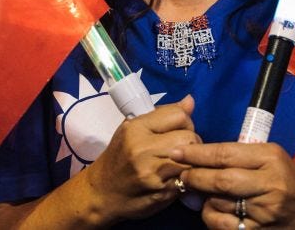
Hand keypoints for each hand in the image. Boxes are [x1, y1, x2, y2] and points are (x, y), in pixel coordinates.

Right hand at [78, 96, 199, 223]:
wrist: (102, 192)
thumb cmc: (118, 157)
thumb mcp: (131, 129)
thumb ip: (161, 115)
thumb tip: (190, 101)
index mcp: (136, 128)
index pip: (178, 115)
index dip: (185, 121)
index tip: (180, 129)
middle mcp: (143, 149)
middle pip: (189, 138)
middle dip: (192, 142)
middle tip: (183, 148)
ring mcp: (153, 173)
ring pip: (192, 159)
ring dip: (192, 160)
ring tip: (182, 162)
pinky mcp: (161, 192)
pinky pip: (188, 180)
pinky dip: (188, 177)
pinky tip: (178, 177)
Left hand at [174, 142, 294, 228]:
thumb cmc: (286, 175)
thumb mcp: (269, 155)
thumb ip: (238, 154)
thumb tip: (198, 156)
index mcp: (270, 158)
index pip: (226, 154)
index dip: (197, 153)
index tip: (177, 151)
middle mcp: (269, 185)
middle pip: (220, 181)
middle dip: (195, 177)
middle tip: (182, 174)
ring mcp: (265, 212)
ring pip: (219, 205)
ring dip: (203, 200)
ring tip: (202, 193)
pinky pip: (224, 227)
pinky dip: (213, 218)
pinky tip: (216, 210)